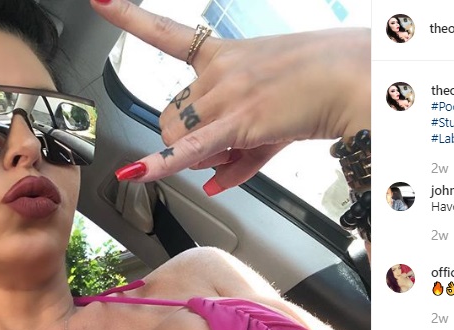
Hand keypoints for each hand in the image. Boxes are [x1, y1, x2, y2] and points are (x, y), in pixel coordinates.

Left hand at [91, 0, 368, 194]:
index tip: (100, 0)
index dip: (130, 16)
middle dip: (186, 141)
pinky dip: (160, 165)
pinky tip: (135, 173)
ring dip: (200, 156)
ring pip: (180, 137)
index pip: (167, 33)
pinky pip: (189, 149)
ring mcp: (225, 92)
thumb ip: (238, 157)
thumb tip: (211, 187)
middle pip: (170, 116)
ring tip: (240, 151)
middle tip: (223, 149)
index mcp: (224, 54)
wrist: (352, 80)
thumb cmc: (324, 86)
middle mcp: (217, 71)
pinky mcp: (238, 119)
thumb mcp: (274, 120)